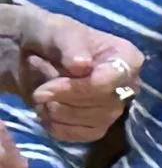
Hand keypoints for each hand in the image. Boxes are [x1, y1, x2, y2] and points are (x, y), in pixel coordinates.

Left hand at [10, 9, 142, 143]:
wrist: (27, 55)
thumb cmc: (48, 38)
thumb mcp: (56, 32)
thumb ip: (70, 45)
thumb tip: (82, 66)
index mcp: (127, 58)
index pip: (117, 79)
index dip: (87, 85)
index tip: (54, 83)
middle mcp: (127, 86)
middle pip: (105, 104)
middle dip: (66, 97)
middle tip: (39, 90)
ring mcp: (112, 109)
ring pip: (91, 121)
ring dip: (58, 110)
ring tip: (42, 96)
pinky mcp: (94, 128)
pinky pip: (80, 135)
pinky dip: (56, 126)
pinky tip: (45, 111)